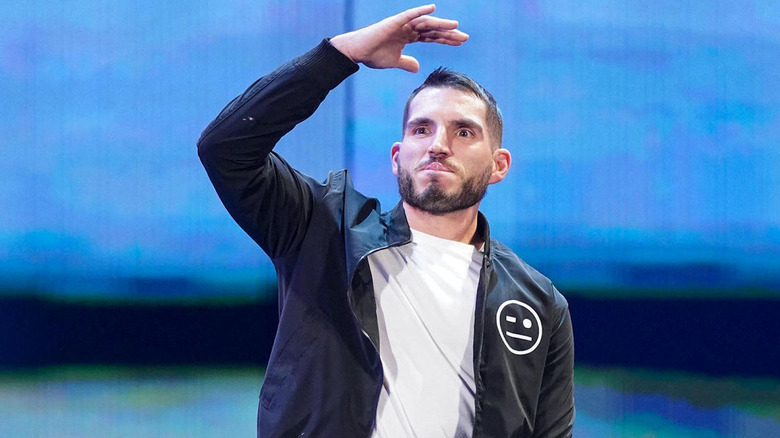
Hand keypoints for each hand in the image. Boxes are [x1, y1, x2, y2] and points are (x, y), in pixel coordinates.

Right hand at [330, 4, 467, 72]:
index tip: (460, 42)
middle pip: (432, 29)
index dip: (445, 39)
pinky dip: (420, 11)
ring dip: (440, 24)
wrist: (356, 52)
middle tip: (465, 37)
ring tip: (455, 26)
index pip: (431, 37)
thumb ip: (406, 63)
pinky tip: (433, 8)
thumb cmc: (372, 55)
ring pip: (425, 23)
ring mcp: (401, 24)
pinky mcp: (393, 22)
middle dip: (448, 33)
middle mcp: (407, 28)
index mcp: (408, 36)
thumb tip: (417, 67)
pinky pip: (409, 15)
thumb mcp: (394, 61)